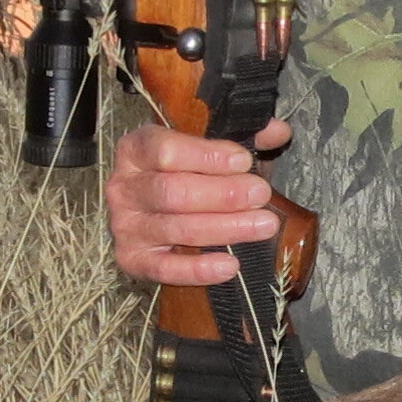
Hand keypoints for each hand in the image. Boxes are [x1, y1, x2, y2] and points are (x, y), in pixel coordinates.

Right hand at [107, 119, 292, 284]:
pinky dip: (198, 270)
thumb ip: (243, 136)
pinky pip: (164, 269)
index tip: (243, 161)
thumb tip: (277, 131)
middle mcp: (124, 188)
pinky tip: (230, 264)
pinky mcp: (133, 260)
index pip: (165, 150)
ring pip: (176, 229)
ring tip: (263, 225)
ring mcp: (125, 226)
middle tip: (260, 194)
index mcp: (136, 150)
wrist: (156, 207)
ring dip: (225, 228)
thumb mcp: (209, 148)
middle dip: (222, 195)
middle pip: (172, 192)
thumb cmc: (184, 172)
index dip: (207, 156)